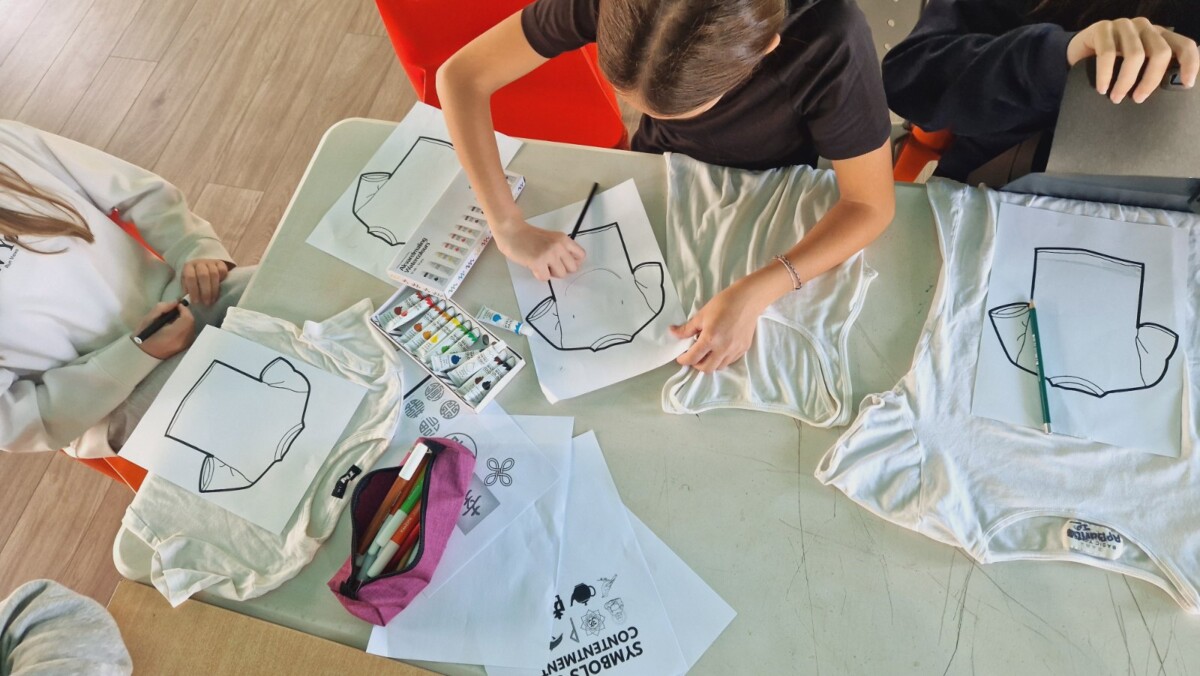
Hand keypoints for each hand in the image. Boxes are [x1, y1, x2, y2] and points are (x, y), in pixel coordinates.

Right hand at [134, 301, 195, 359]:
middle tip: (173, 312)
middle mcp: (183, 340)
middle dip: (184, 314)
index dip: (184, 309)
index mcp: (174, 334)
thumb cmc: (143, 336)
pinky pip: (188, 334)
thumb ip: (163, 308)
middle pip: (191, 323)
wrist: (142, 354)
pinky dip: (184, 328)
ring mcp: (185, 345)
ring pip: (191, 328)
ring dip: (184, 321)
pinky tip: (173, 328)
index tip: (176, 305)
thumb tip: (175, 302)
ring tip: (172, 320)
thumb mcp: (148, 319)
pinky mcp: (184, 347)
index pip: (187, 318)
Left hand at [182, 259, 229, 305]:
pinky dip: (222, 280)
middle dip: (205, 291)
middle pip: (203, 275)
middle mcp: (200, 263)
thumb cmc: (194, 278)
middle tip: (206, 303)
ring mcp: (211, 262)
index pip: (190, 277)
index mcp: (189, 267)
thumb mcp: (187, 283)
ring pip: (214, 274)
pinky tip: (220, 288)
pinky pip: (223, 271)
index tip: (196, 302)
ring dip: (214, 289)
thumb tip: (187, 301)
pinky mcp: (220, 263)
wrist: (203, 267)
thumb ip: (187, 290)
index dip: (193, 290)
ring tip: (213, 299)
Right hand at [491, 218, 584, 281]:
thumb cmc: (530, 236)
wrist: (511, 231)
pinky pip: (545, 278)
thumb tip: (571, 266)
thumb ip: (562, 249)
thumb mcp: (552, 239)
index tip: (563, 263)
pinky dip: (539, 275)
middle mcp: (559, 246)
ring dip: (551, 273)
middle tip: (550, 265)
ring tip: (541, 265)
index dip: (573, 262)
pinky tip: (533, 266)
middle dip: (562, 269)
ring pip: (561, 275)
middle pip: (572, 268)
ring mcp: (549, 254)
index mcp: (564, 239)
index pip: (581, 256)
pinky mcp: (538, 262)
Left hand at [670, 282, 767, 372]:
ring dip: (710, 363)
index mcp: (710, 339)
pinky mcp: (744, 349)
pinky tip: (719, 349)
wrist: (748, 299)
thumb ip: (687, 328)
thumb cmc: (723, 303)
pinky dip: (722, 359)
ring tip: (707, 352)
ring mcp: (735, 350)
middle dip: (696, 365)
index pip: (693, 358)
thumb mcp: (701, 315)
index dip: (683, 360)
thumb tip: (673, 333)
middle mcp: (723, 348)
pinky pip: (730, 361)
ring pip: (719, 367)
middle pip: (706, 368)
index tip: (680, 357)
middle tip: (693, 356)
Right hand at [1067, 18, 1197, 103]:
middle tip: (1138, 99)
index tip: (1187, 84)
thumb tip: (1167, 92)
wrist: (1076, 55)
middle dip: (1150, 80)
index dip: (1190, 63)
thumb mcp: (1135, 68)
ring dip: (1125, 82)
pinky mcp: (1102, 28)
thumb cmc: (1109, 66)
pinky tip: (1101, 88)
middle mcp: (1145, 27)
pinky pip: (1107, 54)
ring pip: (1135, 55)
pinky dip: (1105, 75)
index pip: (1184, 45)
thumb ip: (1150, 71)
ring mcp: (1123, 25)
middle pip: (1160, 53)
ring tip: (1116, 98)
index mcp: (1159, 36)